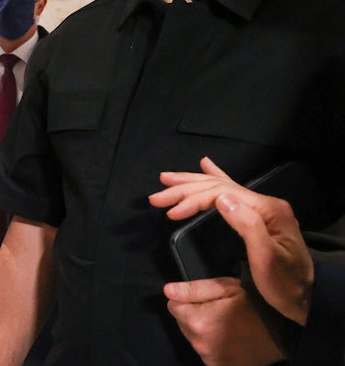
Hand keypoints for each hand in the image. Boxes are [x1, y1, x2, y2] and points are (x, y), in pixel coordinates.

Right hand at [149, 157, 313, 323]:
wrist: (307, 298)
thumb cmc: (285, 284)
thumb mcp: (267, 259)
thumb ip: (247, 225)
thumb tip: (221, 198)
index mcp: (266, 210)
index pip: (221, 194)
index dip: (192, 200)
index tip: (169, 213)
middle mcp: (264, 203)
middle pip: (217, 187)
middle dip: (184, 189)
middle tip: (155, 197)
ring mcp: (261, 208)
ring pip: (220, 187)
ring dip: (191, 183)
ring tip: (166, 178)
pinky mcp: (257, 216)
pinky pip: (230, 190)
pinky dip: (215, 176)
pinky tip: (205, 164)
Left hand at [164, 277, 284, 364]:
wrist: (285, 331)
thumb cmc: (255, 304)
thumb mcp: (225, 288)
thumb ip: (193, 290)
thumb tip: (167, 290)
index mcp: (198, 322)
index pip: (173, 307)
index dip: (187, 300)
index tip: (205, 299)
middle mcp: (200, 344)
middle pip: (183, 324)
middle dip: (194, 315)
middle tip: (219, 310)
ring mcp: (211, 359)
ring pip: (194, 338)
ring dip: (204, 330)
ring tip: (228, 323)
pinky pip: (207, 352)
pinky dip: (214, 345)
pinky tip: (231, 338)